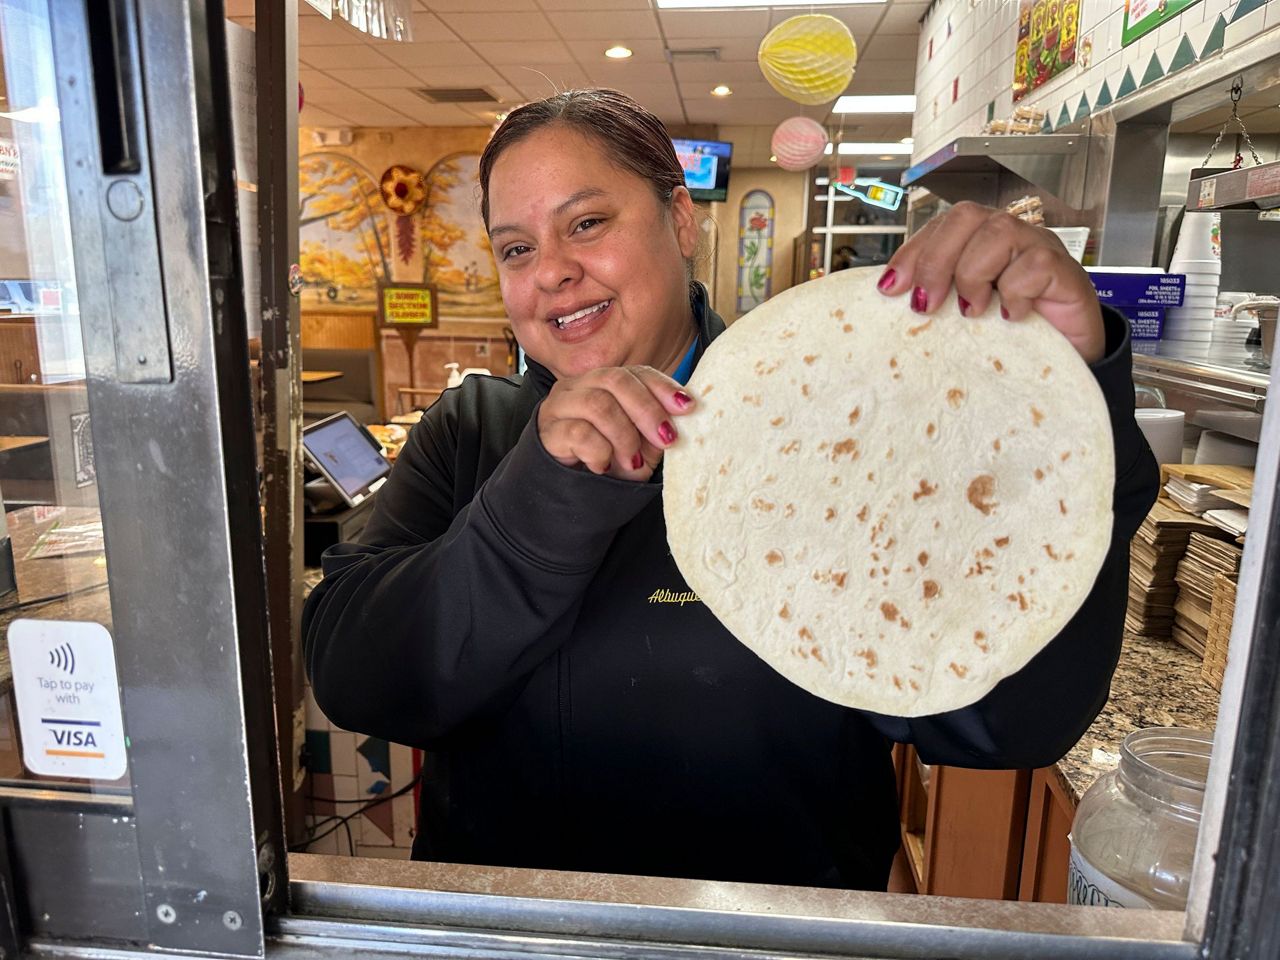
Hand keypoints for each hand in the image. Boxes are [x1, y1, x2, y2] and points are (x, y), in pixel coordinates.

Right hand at [537, 366, 694, 480]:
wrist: (568, 493)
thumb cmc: (607, 463)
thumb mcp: (641, 445)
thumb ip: (657, 427)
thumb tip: (685, 411)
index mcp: (603, 383)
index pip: (635, 372)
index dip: (663, 387)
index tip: (686, 408)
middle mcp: (578, 386)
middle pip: (615, 380)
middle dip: (647, 410)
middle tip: (665, 440)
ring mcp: (559, 406)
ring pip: (597, 403)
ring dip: (624, 436)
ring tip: (633, 462)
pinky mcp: (547, 432)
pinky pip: (579, 433)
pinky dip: (600, 452)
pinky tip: (603, 466)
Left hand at [878, 201, 1105, 363]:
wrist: (1066, 360)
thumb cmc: (1011, 334)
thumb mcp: (964, 315)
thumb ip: (936, 297)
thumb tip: (889, 294)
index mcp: (980, 239)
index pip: (941, 226)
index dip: (912, 252)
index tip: (889, 288)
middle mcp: (1009, 235)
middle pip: (965, 216)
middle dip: (936, 261)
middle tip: (927, 305)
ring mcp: (1039, 247)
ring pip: (998, 232)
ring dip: (974, 274)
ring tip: (973, 311)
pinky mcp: (1065, 270)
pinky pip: (1035, 264)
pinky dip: (1015, 292)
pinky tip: (1011, 316)